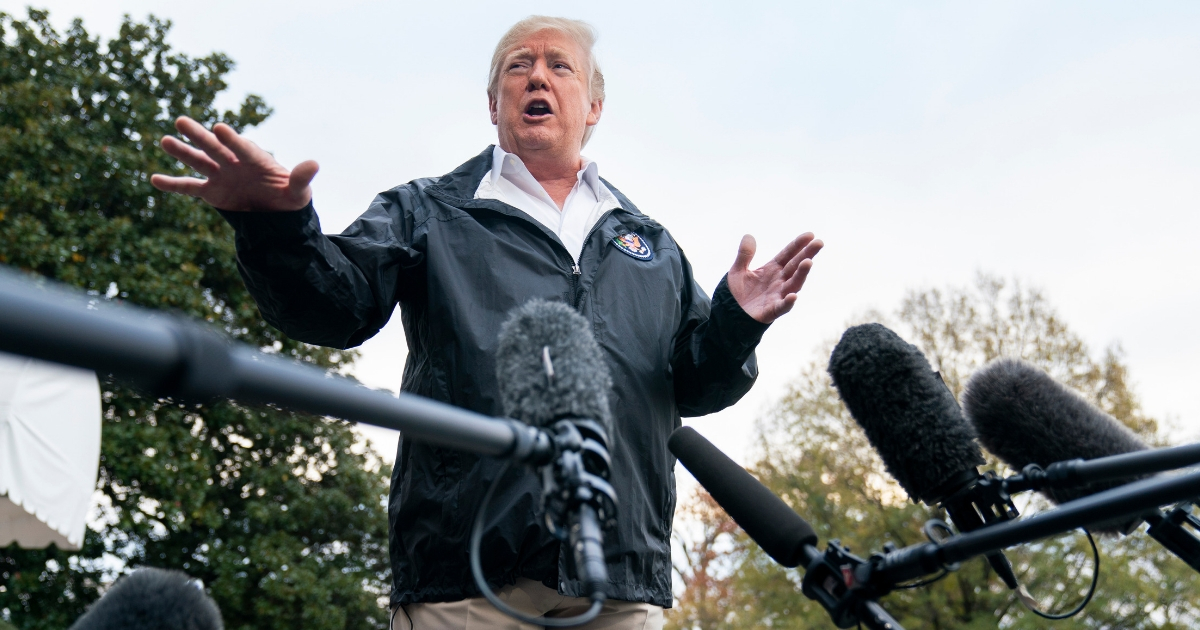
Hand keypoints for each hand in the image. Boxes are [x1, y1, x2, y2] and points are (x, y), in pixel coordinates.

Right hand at [150, 116, 317, 211]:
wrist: (276, 214)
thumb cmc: (289, 197)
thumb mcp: (299, 192)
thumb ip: (301, 178)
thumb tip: (314, 164)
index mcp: (256, 160)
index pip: (243, 148)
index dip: (232, 140)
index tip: (220, 128)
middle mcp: (234, 163)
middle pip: (215, 148)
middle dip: (200, 136)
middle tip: (182, 121)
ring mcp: (220, 175)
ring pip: (198, 162)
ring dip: (182, 152)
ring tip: (164, 140)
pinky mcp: (211, 192)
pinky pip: (189, 187)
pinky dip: (173, 184)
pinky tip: (154, 179)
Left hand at [726, 233, 822, 323]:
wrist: (730, 315)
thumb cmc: (736, 293)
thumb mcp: (737, 271)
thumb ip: (744, 255)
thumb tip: (748, 236)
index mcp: (772, 270)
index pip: (787, 255)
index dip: (798, 245)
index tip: (810, 235)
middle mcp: (779, 281)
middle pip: (795, 266)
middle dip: (807, 254)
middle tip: (819, 243)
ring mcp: (777, 295)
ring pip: (793, 284)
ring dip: (801, 274)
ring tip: (808, 262)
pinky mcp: (772, 311)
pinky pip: (782, 306)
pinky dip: (788, 302)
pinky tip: (793, 296)